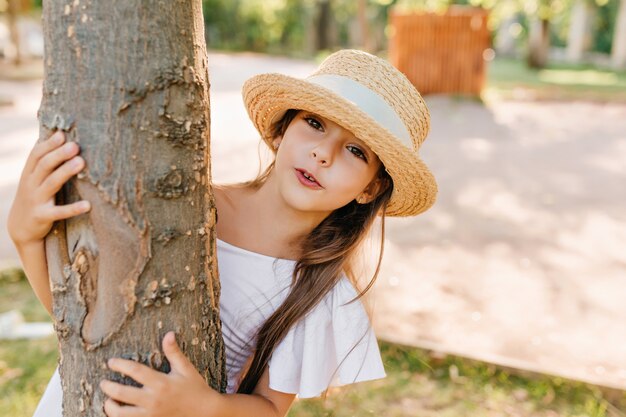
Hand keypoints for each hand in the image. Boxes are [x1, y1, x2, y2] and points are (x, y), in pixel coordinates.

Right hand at [7, 131, 89, 245]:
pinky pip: (59, 212)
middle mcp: (30, 185)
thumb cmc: (34, 196)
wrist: (20, 227)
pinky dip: (73, 209)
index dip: (48, 144)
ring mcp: (36, 200)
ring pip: (51, 183)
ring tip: (81, 162)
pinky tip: (87, 205)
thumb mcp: (34, 179)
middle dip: (59, 154)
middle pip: (44, 166)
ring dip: (66, 172)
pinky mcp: (43, 216)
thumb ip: (44, 163)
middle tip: (75, 145)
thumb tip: (57, 137)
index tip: (62, 134)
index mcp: (29, 174)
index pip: (36, 155)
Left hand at [101, 331, 222, 416]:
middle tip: (103, 382)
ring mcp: (152, 414)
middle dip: (109, 387)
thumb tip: (169, 333)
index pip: (135, 371)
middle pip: (122, 393)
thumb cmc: (195, 387)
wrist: (205, 412)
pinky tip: (119, 413)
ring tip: (108, 401)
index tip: (111, 362)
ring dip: (111, 407)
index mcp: (161, 383)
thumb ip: (174, 352)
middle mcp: (153, 399)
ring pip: (122, 414)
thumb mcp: (185, 368)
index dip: (120, 365)